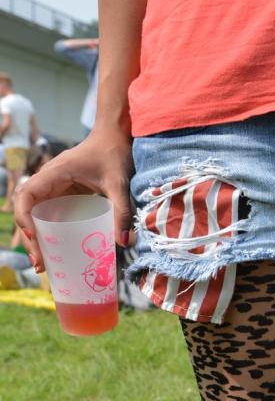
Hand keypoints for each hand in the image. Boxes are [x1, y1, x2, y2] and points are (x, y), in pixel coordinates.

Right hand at [14, 124, 132, 271]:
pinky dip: (48, 231)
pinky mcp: (63, 193)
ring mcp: (54, 187)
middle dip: (29, 236)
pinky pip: (49, 213)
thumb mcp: (119, 183)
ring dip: (35, 237)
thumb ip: (121, 211)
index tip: (34, 237)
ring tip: (44, 263)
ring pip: (35, 213)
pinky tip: (56, 250)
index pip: (26, 195)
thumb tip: (124, 243)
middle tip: (40, 262)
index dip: (24, 216)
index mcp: (54, 173)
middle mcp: (49, 180)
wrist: (115, 138)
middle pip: (27, 209)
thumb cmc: (114, 154)